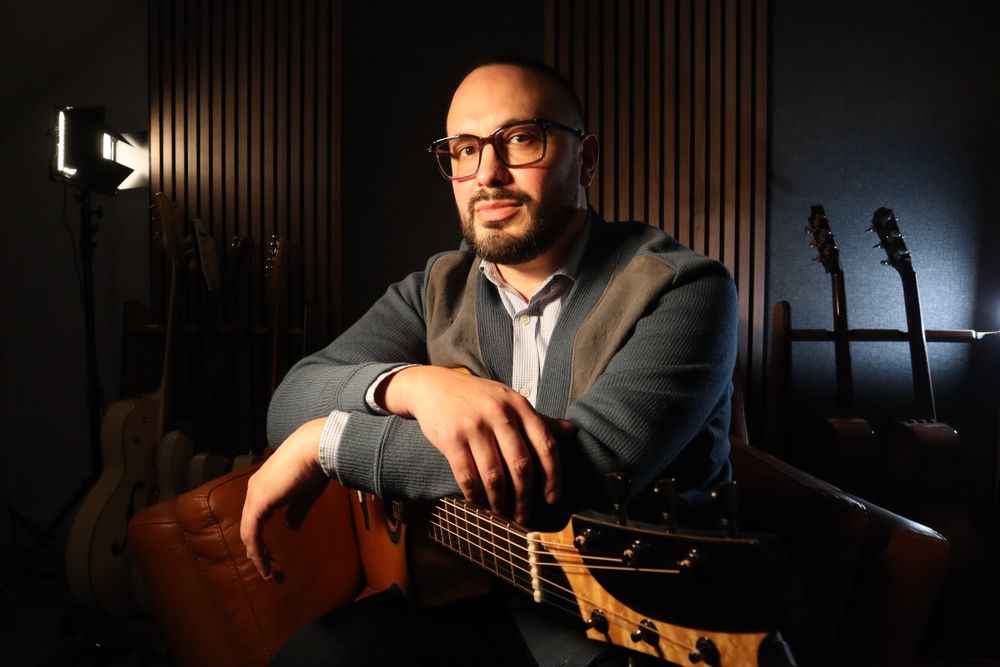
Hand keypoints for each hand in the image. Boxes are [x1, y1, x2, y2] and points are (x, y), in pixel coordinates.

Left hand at [240, 418, 328, 579]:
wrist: (317, 448)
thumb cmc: (316, 464)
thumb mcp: (306, 493)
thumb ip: (296, 509)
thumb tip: (289, 527)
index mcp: (265, 486)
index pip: (256, 518)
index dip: (262, 539)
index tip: (273, 558)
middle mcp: (255, 490)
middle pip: (249, 527)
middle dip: (259, 552)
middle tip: (272, 572)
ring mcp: (255, 496)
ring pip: (248, 533)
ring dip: (259, 556)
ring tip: (270, 575)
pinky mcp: (259, 503)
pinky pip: (252, 534)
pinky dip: (258, 552)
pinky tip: (266, 565)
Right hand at [380, 366, 573, 522]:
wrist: (433, 386)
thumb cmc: (477, 397)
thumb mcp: (510, 400)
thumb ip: (539, 419)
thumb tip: (572, 431)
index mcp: (519, 406)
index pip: (545, 445)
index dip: (553, 476)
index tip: (553, 498)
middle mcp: (499, 414)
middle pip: (521, 466)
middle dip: (526, 498)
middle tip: (526, 517)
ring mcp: (474, 426)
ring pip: (494, 476)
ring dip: (500, 503)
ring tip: (504, 515)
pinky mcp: (451, 438)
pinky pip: (467, 477)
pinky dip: (475, 496)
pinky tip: (480, 504)